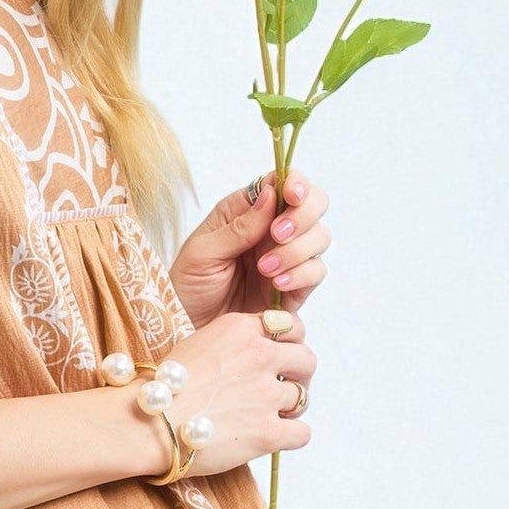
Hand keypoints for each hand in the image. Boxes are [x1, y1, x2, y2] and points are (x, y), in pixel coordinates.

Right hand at [154, 307, 316, 478]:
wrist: (144, 422)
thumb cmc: (160, 387)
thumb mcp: (195, 344)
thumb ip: (230, 346)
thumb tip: (246, 359)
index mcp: (241, 329)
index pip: (289, 326)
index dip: (285, 344)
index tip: (276, 358)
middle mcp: (260, 355)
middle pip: (305, 359)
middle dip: (296, 375)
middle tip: (278, 389)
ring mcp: (266, 393)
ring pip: (303, 396)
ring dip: (287, 408)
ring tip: (263, 416)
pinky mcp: (268, 431)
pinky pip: (302, 433)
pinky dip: (291, 436)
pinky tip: (272, 437)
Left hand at [168, 167, 331, 330]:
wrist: (188, 327)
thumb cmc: (188, 285)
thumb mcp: (203, 252)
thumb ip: (238, 227)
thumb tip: (270, 194)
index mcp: (246, 211)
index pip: (283, 182)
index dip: (296, 183)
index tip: (292, 195)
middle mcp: (271, 229)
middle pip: (313, 204)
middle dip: (303, 216)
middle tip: (277, 234)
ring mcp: (286, 257)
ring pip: (319, 238)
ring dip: (297, 250)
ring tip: (264, 269)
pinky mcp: (294, 286)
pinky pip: (316, 272)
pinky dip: (301, 274)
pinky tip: (276, 284)